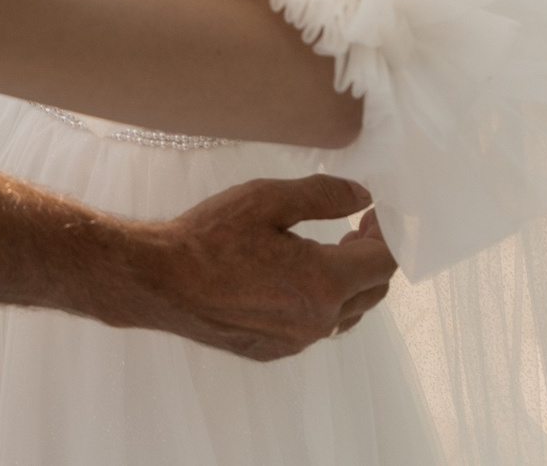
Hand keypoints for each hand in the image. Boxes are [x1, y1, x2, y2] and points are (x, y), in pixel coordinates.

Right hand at [144, 175, 397, 359]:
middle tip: (356, 226)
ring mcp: (295, 341)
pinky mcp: (272, 350)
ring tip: (328, 250)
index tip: (374, 212)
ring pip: (345, 315)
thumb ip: (323, 196)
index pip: (383, 263)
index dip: (387, 234)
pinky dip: (319, 303)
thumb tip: (362, 197)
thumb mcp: (266, 199)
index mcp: (324, 283)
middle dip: (372, 257)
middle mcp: (317, 321)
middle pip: (372, 292)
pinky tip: (293, 279)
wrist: (159, 281)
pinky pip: (314, 328)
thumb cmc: (208, 237)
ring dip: (348, 282)